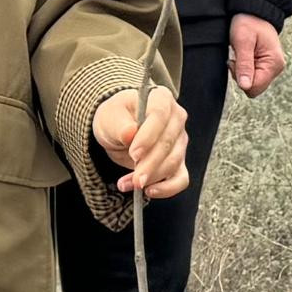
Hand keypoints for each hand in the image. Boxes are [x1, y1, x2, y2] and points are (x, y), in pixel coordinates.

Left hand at [95, 84, 193, 198]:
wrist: (120, 129)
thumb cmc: (116, 117)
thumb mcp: (110, 116)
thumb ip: (119, 124)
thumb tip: (130, 133)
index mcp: (161, 99)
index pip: (160, 116)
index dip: (148, 137)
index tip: (133, 154)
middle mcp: (176, 119)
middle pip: (168, 144)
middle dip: (150, 165)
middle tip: (133, 179)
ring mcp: (180, 141)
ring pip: (174, 163)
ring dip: (151, 178)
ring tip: (126, 184)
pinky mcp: (178, 161)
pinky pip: (181, 179)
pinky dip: (167, 189)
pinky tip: (149, 192)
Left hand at [228, 15, 287, 97]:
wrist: (254, 11)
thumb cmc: (248, 22)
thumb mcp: (243, 42)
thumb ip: (244, 64)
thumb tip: (245, 86)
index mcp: (274, 63)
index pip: (254, 88)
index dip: (240, 78)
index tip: (236, 62)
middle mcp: (276, 68)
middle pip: (254, 88)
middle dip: (242, 76)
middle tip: (238, 57)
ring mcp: (272, 68)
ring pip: (253, 83)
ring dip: (243, 72)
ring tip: (242, 54)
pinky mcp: (267, 66)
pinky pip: (254, 76)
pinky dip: (245, 69)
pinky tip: (245, 56)